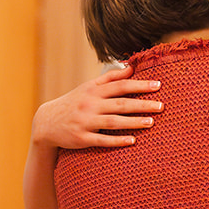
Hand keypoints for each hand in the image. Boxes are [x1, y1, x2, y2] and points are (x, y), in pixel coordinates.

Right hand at [31, 65, 161, 148]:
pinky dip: (117, 140)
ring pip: (113, 122)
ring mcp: (85, 122)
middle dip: (142, 104)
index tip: (158, 85)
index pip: (120, 85)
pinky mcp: (81, 139)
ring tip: (151, 122)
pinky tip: (132, 141)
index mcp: (93, 90)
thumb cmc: (73, 103)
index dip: (139, 85)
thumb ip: (109, 78)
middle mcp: (89, 105)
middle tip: (161, 106)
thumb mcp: (88, 87)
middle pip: (120, 103)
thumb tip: (131, 68)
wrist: (46, 122)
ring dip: (133, 122)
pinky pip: (102, 140)